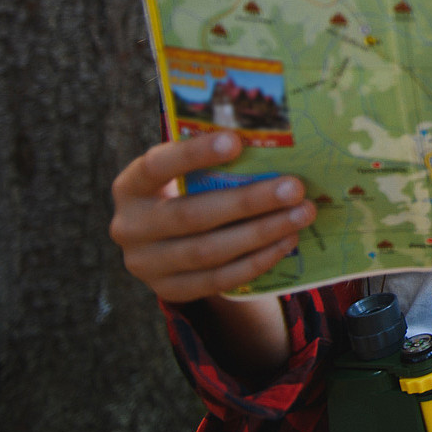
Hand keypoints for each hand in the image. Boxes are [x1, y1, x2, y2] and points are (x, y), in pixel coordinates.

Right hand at [110, 132, 314, 303]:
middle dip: (248, 201)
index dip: (194, 155)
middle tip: (295, 187)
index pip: (156, 167)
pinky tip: (287, 241)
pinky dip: (256, 261)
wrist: (166, 241)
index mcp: (131, 186)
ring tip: (302, 214)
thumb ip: (214, 160)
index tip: (236, 141)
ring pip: (208, 252)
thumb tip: (273, 141)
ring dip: (261, 233)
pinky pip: (217, 280)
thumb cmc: (187, 189)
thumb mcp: (186, 172)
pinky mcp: (169, 290)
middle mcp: (130, 227)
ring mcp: (146, 265)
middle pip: (191, 216)